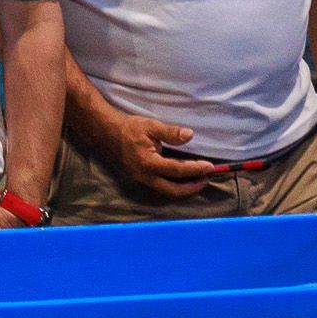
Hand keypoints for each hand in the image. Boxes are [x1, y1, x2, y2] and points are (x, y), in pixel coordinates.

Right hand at [74, 92, 218, 200]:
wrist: (106, 134)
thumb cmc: (129, 128)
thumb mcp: (151, 126)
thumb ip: (170, 133)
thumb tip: (190, 135)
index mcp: (149, 163)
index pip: (177, 170)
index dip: (195, 169)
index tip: (210, 167)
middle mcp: (145, 176)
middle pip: (173, 190)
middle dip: (192, 187)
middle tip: (206, 179)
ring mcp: (141, 180)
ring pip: (166, 191)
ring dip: (183, 189)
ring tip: (197, 181)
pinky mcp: (140, 179)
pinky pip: (160, 187)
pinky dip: (173, 186)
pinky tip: (181, 180)